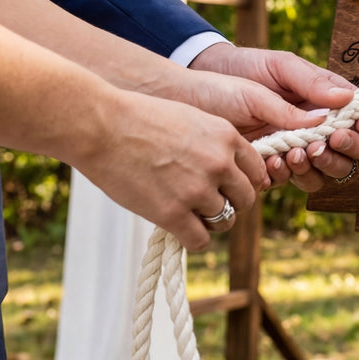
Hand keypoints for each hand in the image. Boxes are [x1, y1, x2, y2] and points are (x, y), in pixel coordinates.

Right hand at [76, 90, 268, 250]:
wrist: (102, 126)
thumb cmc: (140, 119)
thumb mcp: (191, 119)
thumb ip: (215, 143)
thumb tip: (229, 170)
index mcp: (226, 136)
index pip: (256, 170)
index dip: (243, 181)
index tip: (229, 186)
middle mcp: (219, 163)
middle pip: (246, 198)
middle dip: (230, 203)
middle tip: (208, 202)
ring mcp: (197, 189)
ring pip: (225, 221)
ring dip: (210, 221)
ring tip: (189, 213)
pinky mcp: (172, 213)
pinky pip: (200, 240)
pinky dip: (193, 238)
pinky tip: (179, 228)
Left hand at [188, 42, 358, 192]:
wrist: (193, 92)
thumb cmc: (240, 71)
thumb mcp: (279, 68)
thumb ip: (311, 84)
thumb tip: (347, 100)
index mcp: (323, 99)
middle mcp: (314, 127)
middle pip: (350, 152)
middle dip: (344, 151)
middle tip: (323, 143)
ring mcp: (294, 148)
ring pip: (324, 172)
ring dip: (316, 166)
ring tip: (294, 153)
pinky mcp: (270, 166)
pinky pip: (290, 180)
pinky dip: (285, 174)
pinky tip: (271, 161)